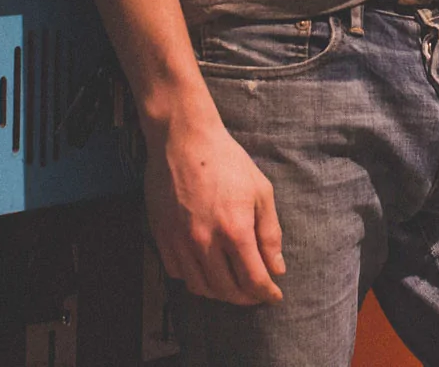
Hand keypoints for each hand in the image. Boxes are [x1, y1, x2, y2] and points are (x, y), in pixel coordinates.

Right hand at [145, 111, 285, 303]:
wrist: (184, 141)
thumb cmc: (227, 162)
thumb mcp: (261, 192)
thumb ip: (270, 234)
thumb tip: (277, 268)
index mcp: (235, 230)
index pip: (253, 279)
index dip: (266, 293)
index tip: (274, 296)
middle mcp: (205, 242)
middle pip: (227, 290)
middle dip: (245, 297)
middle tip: (255, 293)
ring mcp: (180, 242)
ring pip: (200, 287)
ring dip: (220, 293)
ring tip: (233, 286)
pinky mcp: (162, 237)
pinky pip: (178, 273)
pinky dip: (195, 279)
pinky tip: (206, 271)